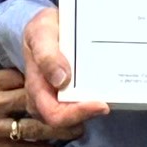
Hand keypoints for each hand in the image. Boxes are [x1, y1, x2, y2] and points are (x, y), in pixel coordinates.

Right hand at [19, 9, 110, 136]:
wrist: (49, 25)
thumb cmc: (42, 29)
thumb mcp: (40, 33)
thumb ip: (46, 55)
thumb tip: (61, 80)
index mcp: (35, 88)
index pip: (53, 114)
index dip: (76, 114)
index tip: (100, 105)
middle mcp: (46, 99)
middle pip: (67, 121)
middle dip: (88, 114)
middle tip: (109, 101)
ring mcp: (59, 98)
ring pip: (77, 117)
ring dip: (93, 110)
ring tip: (111, 96)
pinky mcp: (71, 94)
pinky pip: (83, 105)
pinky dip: (96, 101)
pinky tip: (109, 91)